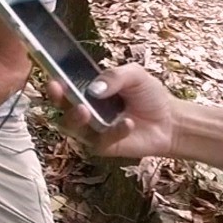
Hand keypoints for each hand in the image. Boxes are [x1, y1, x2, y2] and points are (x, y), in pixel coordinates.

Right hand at [46, 63, 178, 159]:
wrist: (170, 121)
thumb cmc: (150, 95)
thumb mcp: (135, 75)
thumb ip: (114, 77)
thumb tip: (94, 88)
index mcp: (90, 90)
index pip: (67, 85)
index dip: (57, 82)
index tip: (53, 77)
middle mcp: (87, 109)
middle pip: (63, 107)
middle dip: (58, 99)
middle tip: (60, 91)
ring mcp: (93, 129)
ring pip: (72, 127)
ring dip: (75, 118)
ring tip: (85, 110)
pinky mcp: (103, 146)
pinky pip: (99, 140)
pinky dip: (112, 132)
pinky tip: (128, 123)